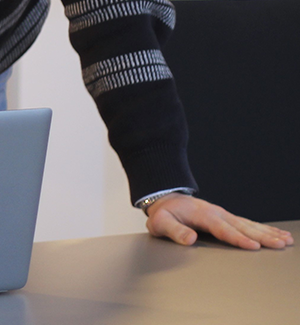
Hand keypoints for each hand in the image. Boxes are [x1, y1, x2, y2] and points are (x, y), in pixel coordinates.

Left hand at [145, 193, 293, 249]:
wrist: (166, 199)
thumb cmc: (163, 213)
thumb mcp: (161, 222)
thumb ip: (174, 230)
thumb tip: (190, 239)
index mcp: (203, 215)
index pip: (223, 229)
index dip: (238, 239)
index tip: (253, 247)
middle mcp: (218, 214)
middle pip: (243, 227)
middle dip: (262, 237)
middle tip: (280, 245)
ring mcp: (224, 215)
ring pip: (250, 225)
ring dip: (268, 233)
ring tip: (286, 240)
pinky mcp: (228, 218)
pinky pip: (248, 224)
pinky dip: (264, 229)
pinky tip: (277, 234)